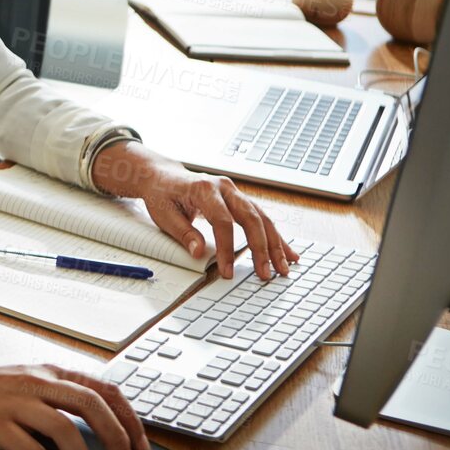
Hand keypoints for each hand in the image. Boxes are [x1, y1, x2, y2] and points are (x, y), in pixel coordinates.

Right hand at [0, 362, 149, 449]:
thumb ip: (58, 395)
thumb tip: (96, 425)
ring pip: (64, 429)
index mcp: (49, 372)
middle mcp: (37, 383)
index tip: (140, 444)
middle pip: (91, 405)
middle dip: (117, 438)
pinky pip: (29, 449)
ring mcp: (16, 402)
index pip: (104, 388)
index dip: (129, 417)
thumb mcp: (27, 380)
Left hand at [91, 142, 298, 280]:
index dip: (226, 248)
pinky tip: (287, 253)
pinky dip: (275, 237)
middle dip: (261, 248)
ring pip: (262, 218)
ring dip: (275, 244)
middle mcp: (225, 188)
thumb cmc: (162, 194)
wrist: (162, 176)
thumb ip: (183, 233)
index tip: (228, 271)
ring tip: (284, 268)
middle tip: (266, 273)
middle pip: (251, 218)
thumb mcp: (164, 214)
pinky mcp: (240, 199)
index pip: (222, 222)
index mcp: (205, 189)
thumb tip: (198, 253)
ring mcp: (235, 192)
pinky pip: (262, 218)